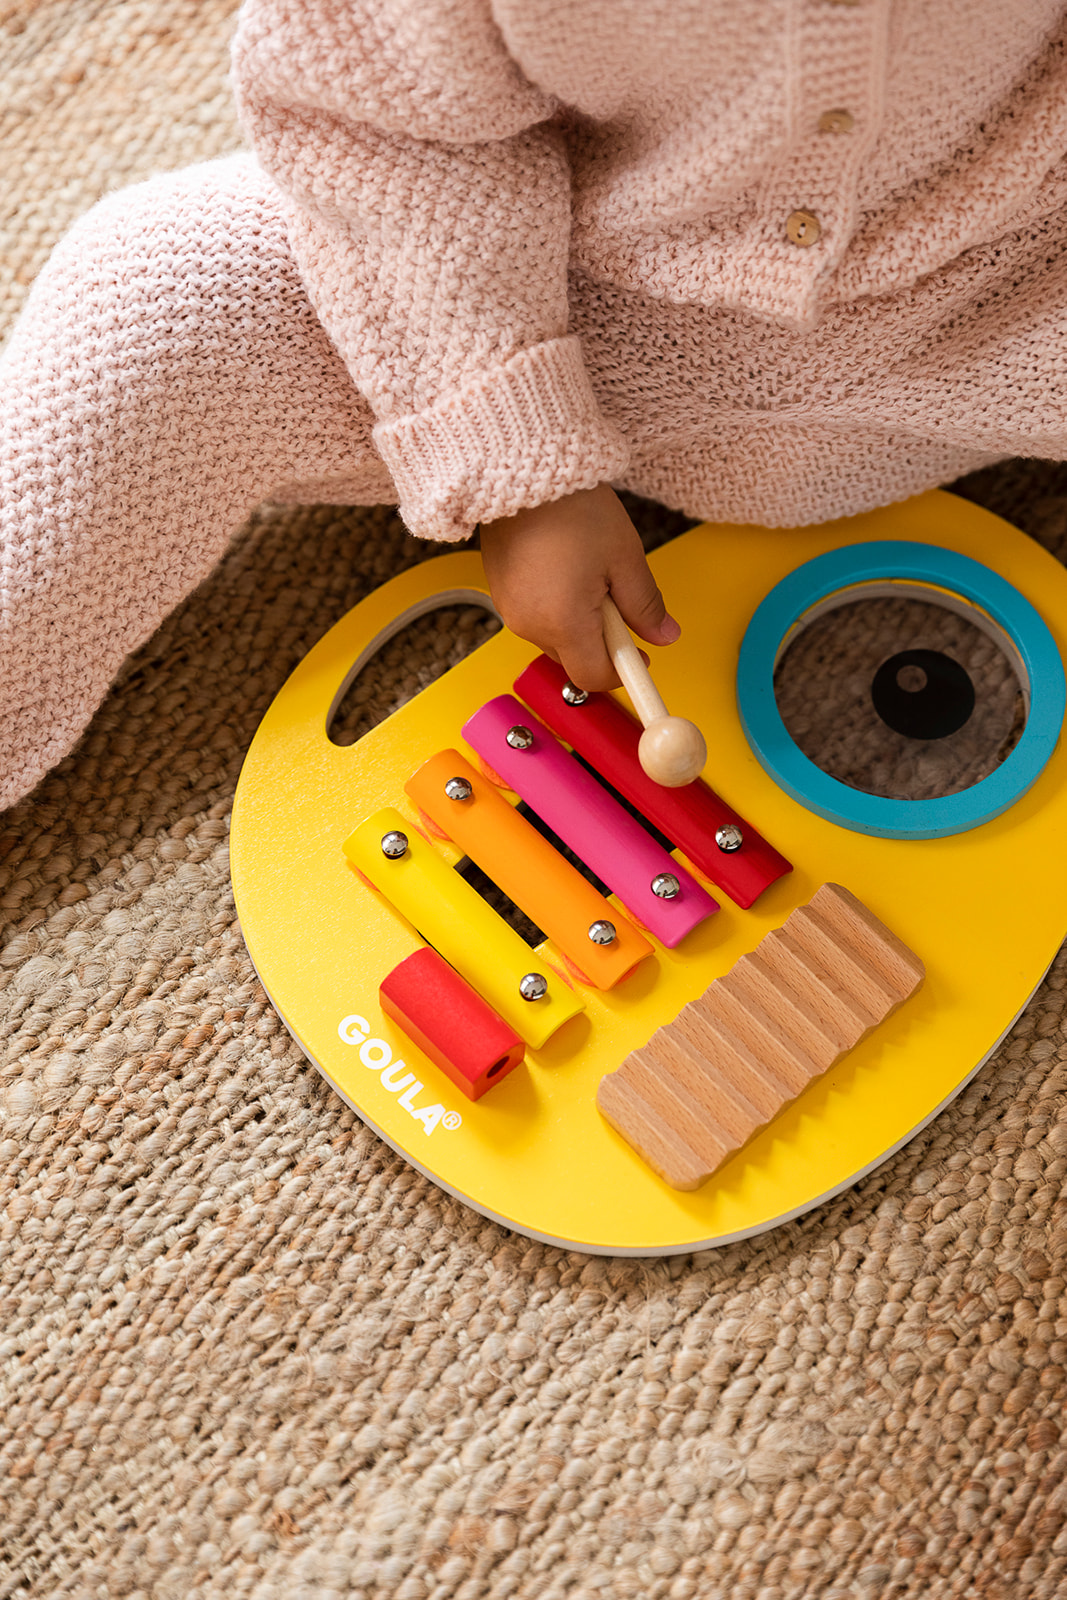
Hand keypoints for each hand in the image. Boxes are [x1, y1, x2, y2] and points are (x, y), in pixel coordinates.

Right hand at [479, 485, 679, 690]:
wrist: (520, 471)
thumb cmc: (571, 508)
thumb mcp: (624, 557)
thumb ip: (645, 605)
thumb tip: (663, 634)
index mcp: (564, 623)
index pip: (594, 677)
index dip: (622, 672)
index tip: (640, 656)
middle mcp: (530, 625)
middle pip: (574, 658)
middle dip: (602, 642)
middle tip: (619, 599)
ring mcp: (510, 610)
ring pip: (555, 637)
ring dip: (579, 621)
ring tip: (590, 573)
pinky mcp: (500, 594)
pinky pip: (536, 615)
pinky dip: (557, 606)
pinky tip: (566, 568)